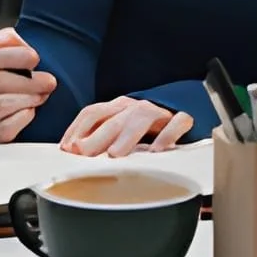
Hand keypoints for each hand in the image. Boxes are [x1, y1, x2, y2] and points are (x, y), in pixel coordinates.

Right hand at [0, 28, 56, 143]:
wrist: (47, 102)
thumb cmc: (31, 75)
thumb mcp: (22, 50)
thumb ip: (6, 40)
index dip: (9, 56)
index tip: (34, 58)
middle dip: (29, 81)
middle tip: (48, 81)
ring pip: (2, 104)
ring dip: (30, 98)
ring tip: (43, 95)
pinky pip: (6, 127)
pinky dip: (24, 118)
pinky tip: (32, 112)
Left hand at [59, 97, 192, 157]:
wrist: (189, 102)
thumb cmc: (150, 123)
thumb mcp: (122, 127)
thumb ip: (101, 137)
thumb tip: (73, 153)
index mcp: (118, 107)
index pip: (92, 113)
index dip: (77, 129)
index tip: (66, 148)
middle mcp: (135, 107)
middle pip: (112, 119)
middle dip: (95, 137)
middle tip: (81, 153)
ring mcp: (159, 112)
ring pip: (141, 119)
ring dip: (126, 136)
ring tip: (114, 154)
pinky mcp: (183, 118)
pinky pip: (176, 123)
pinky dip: (166, 135)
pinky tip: (157, 150)